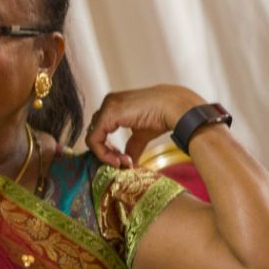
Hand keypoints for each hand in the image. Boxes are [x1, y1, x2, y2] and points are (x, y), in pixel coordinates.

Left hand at [84, 84, 203, 167]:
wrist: (175, 108)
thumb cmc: (163, 117)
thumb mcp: (142, 134)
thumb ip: (132, 147)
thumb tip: (129, 165)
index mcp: (115, 105)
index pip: (101, 130)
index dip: (108, 149)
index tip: (123, 161)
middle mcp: (108, 103)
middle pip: (96, 133)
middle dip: (107, 152)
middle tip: (123, 163)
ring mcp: (107, 106)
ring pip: (93, 136)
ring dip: (105, 154)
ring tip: (123, 162)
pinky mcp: (108, 114)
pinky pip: (95, 138)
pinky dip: (103, 153)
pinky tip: (118, 160)